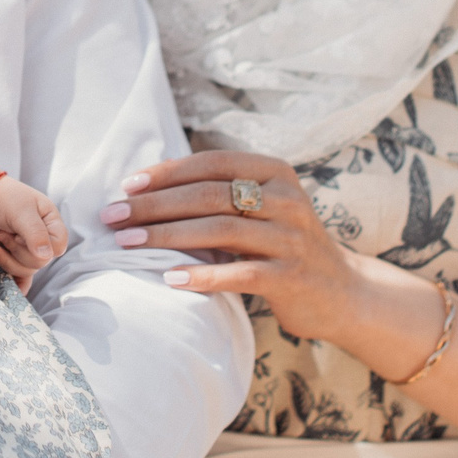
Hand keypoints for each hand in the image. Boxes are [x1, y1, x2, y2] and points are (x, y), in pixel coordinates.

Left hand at [0, 175, 66, 292]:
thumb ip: (35, 233)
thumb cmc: (2, 199)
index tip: (20, 234)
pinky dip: (12, 282)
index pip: (58, 246)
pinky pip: (19, 279)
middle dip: (17, 249)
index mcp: (51, 223)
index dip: (40, 245)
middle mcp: (43, 239)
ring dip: (7, 258)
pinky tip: (4, 284)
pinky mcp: (13, 260)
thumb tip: (46, 257)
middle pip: (40, 262)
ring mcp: (28, 251)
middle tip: (1, 233)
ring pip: (26, 270)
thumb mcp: (20, 211)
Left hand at [102, 149, 390, 354]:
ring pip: (219, 229)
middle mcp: (287, 199)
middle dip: (154, 205)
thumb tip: (146, 187)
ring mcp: (292, 238)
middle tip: (113, 216)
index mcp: (275, 172)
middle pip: (208, 195)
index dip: (166, 172)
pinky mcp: (291, 276)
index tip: (126, 186)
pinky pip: (239, 273)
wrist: (343, 293)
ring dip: (166, 236)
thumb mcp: (261, 209)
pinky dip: (201, 275)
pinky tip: (168, 278)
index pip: (211, 163)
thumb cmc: (283, 246)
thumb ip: (220, 194)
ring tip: (127, 243)